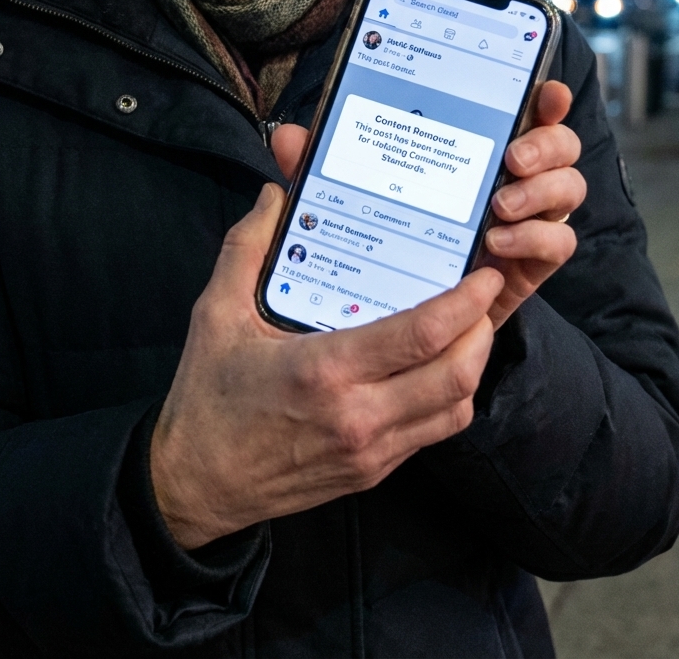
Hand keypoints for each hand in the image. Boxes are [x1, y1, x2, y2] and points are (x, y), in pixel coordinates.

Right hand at [149, 184, 502, 548]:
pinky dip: (448, 397)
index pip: (422, 335)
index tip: (484, 275)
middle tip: (482, 295)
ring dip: (471, 366)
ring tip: (467, 328)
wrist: (194, 484)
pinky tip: (434, 367)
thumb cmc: (206, 398)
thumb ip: (246, 246)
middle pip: (456, 375)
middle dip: (482, 330)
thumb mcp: (215, 313)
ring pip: (454, 409)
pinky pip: (430, 433)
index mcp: (325, 370)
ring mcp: (370, 451)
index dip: (466, 303)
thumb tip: (275, 194)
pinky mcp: (372, 473)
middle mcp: (359, 415)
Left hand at [274, 80, 584, 333]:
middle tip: (511, 156)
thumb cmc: (377, 239)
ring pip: (567, 191)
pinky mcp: (526, 267)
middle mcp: (509, 179)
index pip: (522, 109)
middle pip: (560, 146)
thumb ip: (322, 166)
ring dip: (542, 191)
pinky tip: (495, 243)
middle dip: (546, 143)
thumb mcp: (345, 197)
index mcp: (473, 149)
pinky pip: (558, 244)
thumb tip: (289, 138)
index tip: (545, 90)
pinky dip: (536, 238)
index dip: (544, 96)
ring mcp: (523, 223)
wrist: (391, 330)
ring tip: (498, 205)